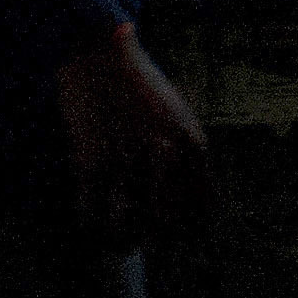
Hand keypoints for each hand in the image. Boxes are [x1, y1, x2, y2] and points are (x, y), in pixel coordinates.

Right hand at [54, 21, 208, 249]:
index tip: (179, 240)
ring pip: (131, 225)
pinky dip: (93, 226)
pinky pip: (94, 212)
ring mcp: (130, 158)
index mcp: (193, 144)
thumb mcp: (178, 116)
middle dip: (159, 242)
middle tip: (146, 243)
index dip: (192, 231)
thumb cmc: (139, 86)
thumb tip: (185, 193)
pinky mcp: (93, 160)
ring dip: (124, 240)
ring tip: (121, 241)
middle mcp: (167, 154)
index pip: (205, 206)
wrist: (101, 54)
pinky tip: (93, 224)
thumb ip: (183, 152)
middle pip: (171, 223)